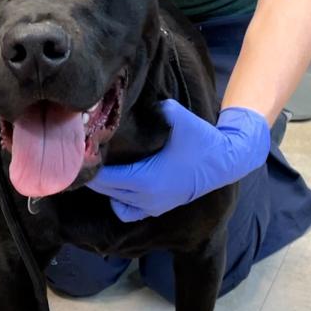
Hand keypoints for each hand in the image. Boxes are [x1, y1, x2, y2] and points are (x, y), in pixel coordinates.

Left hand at [87, 100, 269, 221]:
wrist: (225, 162)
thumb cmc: (202, 140)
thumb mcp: (180, 117)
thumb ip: (158, 107)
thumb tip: (136, 100)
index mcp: (145, 179)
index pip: (103, 177)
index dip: (92, 163)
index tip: (85, 147)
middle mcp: (145, 198)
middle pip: (103, 189)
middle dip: (93, 172)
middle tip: (88, 152)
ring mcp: (150, 206)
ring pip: (112, 199)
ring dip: (104, 184)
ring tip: (102, 164)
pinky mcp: (156, 209)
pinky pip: (125, 211)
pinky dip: (117, 199)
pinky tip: (119, 181)